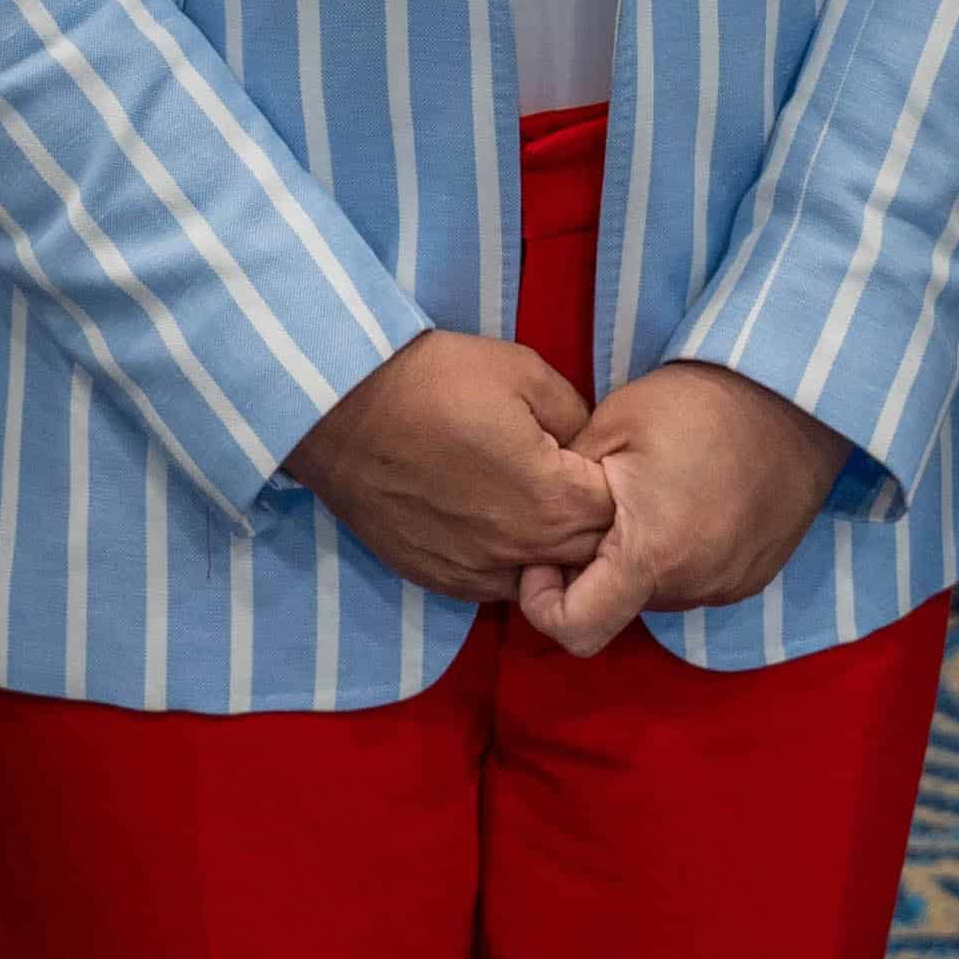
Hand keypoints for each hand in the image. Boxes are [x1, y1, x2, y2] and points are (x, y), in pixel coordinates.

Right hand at [284, 332, 617, 600]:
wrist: (341, 408)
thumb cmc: (434, 381)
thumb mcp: (523, 371)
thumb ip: (576, 415)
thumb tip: (589, 446)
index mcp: (550, 499)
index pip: (617, 513)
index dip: (613, 483)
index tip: (593, 457)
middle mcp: (519, 551)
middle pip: (587, 556)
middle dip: (590, 521)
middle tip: (568, 478)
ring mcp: (475, 572)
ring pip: (541, 578)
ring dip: (549, 550)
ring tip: (530, 503)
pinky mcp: (439, 579)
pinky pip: (494, 586)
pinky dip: (505, 562)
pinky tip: (490, 522)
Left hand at [515, 361, 850, 658]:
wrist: (793, 397)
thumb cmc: (696, 404)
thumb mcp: (611, 427)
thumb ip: (565, 489)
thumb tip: (541, 525)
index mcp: (649, 555)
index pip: (576, 631)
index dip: (544, 604)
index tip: (546, 558)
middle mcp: (691, 586)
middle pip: (615, 607)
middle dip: (593, 569)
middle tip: (597, 507)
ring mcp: (727, 585)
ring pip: (655, 595)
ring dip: (638, 561)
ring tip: (649, 497)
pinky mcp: (751, 576)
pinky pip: (695, 582)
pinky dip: (677, 556)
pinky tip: (686, 503)